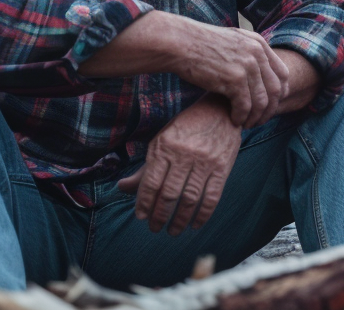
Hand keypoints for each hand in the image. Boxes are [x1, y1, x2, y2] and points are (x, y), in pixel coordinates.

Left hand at [117, 95, 241, 235]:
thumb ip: (145, 168)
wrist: (220, 111)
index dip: (144, 203)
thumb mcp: (162, 141)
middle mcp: (184, 154)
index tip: (141, 218)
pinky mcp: (222, 168)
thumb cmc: (185, 128)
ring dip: (180, 220)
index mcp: (165, 146)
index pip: (151, 182)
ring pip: (190, 199)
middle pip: (169, 194)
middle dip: (159, 216)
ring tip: (172, 231)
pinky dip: (202, 215)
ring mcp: (205, 162)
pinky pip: (211, 197)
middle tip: (155, 229)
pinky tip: (194, 225)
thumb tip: (121, 188)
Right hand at [172, 21, 289, 127]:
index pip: (283, 73)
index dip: (279, 94)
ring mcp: (247, 65)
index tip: (270, 106)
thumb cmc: (200, 45)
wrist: (179, 43)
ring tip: (245, 123)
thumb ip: (248, 54)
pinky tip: (234, 120)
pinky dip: (242, 117)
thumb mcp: (232, 41)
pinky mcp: (234, 79)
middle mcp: (256, 53)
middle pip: (275, 90)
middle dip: (269, 110)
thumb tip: (260, 74)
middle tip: (258, 121)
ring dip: (255, 117)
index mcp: (258, 44)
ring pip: (262, 102)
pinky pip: (245, 106)